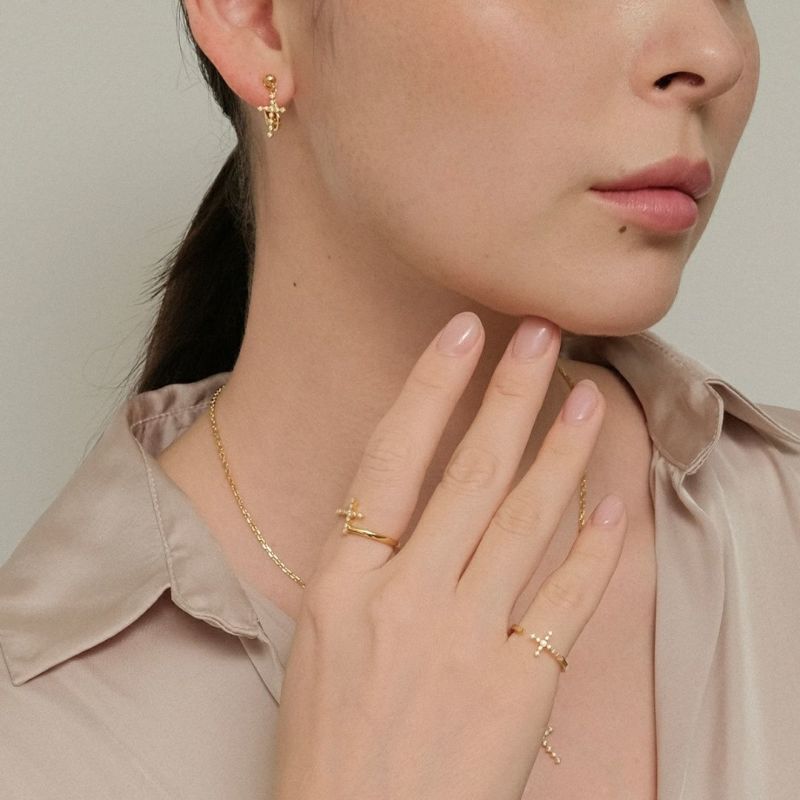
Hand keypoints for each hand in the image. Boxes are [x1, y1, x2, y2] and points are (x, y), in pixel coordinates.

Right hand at [274, 312, 626, 799]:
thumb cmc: (329, 747)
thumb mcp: (319, 639)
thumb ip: (363, 567)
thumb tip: (407, 503)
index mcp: (342, 585)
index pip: (391, 458)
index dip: (431, 388)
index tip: (462, 333)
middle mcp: (404, 600)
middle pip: (470, 474)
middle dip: (509, 394)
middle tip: (541, 335)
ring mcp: (464, 643)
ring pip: (525, 522)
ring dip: (561, 453)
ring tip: (585, 400)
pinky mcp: (517, 688)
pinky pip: (567, 600)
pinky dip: (594, 548)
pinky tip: (611, 504)